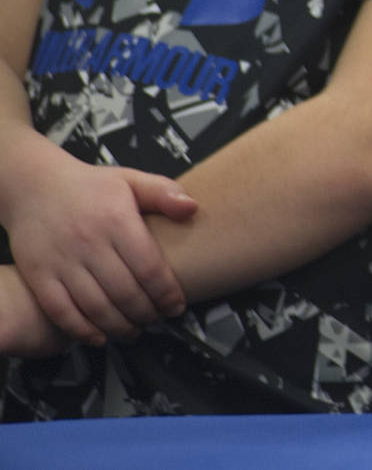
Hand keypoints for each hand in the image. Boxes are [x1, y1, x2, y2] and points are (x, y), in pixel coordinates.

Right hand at [1, 147, 195, 342]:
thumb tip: (192, 208)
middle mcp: (88, 242)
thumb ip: (164, 192)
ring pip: (95, 307)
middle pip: (125, 292)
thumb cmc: (89, 187)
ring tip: (134, 331)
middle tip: (157, 320)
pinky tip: (99, 337)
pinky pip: (61, 311)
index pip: (149, 267)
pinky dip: (82, 331)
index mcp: (116, 219)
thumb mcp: (131, 180)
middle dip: (146, 314)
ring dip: (119, 326)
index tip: (176, 307)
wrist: (35, 186)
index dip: (166, 294)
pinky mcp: (38, 275)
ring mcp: (61, 261)